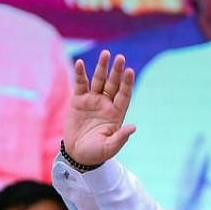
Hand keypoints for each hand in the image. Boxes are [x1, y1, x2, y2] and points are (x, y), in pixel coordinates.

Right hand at [64, 51, 136, 167]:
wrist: (77, 155)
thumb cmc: (96, 153)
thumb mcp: (109, 148)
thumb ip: (120, 138)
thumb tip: (133, 127)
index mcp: (116, 114)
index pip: (124, 95)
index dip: (127, 83)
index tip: (130, 71)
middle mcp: (106, 104)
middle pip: (113, 84)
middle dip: (116, 71)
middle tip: (120, 57)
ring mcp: (92, 100)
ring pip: (98, 80)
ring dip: (102, 67)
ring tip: (106, 54)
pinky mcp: (78, 100)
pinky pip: (80, 84)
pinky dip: (80, 74)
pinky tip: (80, 63)